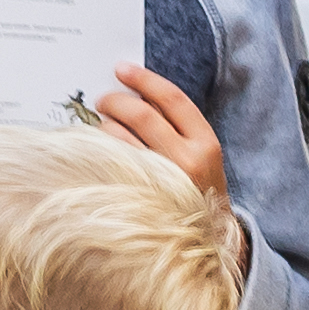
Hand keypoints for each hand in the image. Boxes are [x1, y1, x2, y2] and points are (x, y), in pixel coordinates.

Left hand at [87, 63, 227, 205]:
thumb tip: (137, 94)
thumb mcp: (202, 155)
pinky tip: (101, 148)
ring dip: (106, 125)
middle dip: (117, 100)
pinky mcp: (139, 197)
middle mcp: (187, 161)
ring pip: (121, 138)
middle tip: (103, 99)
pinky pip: (112, 163)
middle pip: (142, 115)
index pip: (172, 99)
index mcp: (206, 144)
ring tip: (104, 125)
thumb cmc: (199, 190)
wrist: (207, 240)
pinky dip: (103, 148)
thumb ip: (177, 126)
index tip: (122, 69)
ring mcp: (162, 181)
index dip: (144, 79)